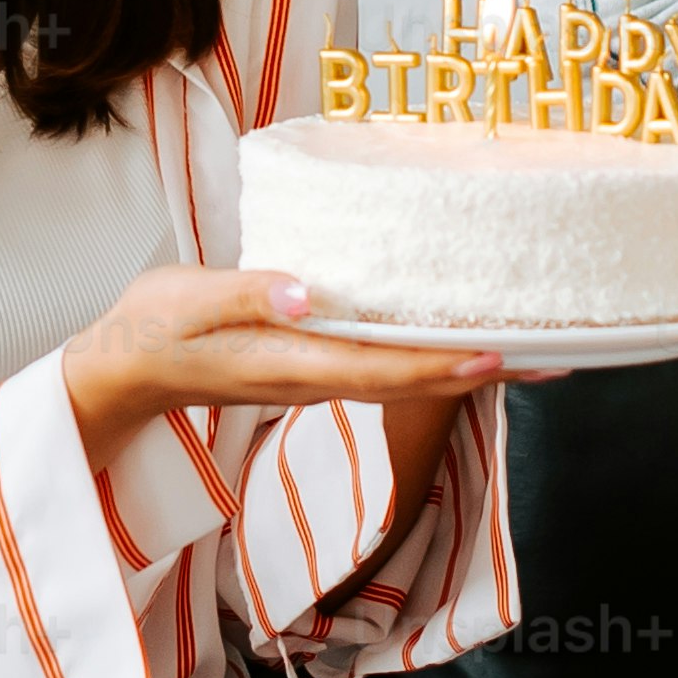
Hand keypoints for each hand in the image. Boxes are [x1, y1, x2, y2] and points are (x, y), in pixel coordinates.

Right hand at [63, 266, 507, 448]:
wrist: (123, 371)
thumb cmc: (152, 329)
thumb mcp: (186, 300)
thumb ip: (246, 295)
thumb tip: (307, 295)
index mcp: (288, 362)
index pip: (381, 368)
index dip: (442, 363)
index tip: (498, 354)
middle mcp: (312, 378)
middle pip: (412, 382)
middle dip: (481, 372)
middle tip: (553, 356)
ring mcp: (315, 377)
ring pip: (405, 379)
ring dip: (466, 367)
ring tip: (529, 351)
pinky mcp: (312, 366)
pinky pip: (386, 367)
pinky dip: (431, 358)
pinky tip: (456, 340)